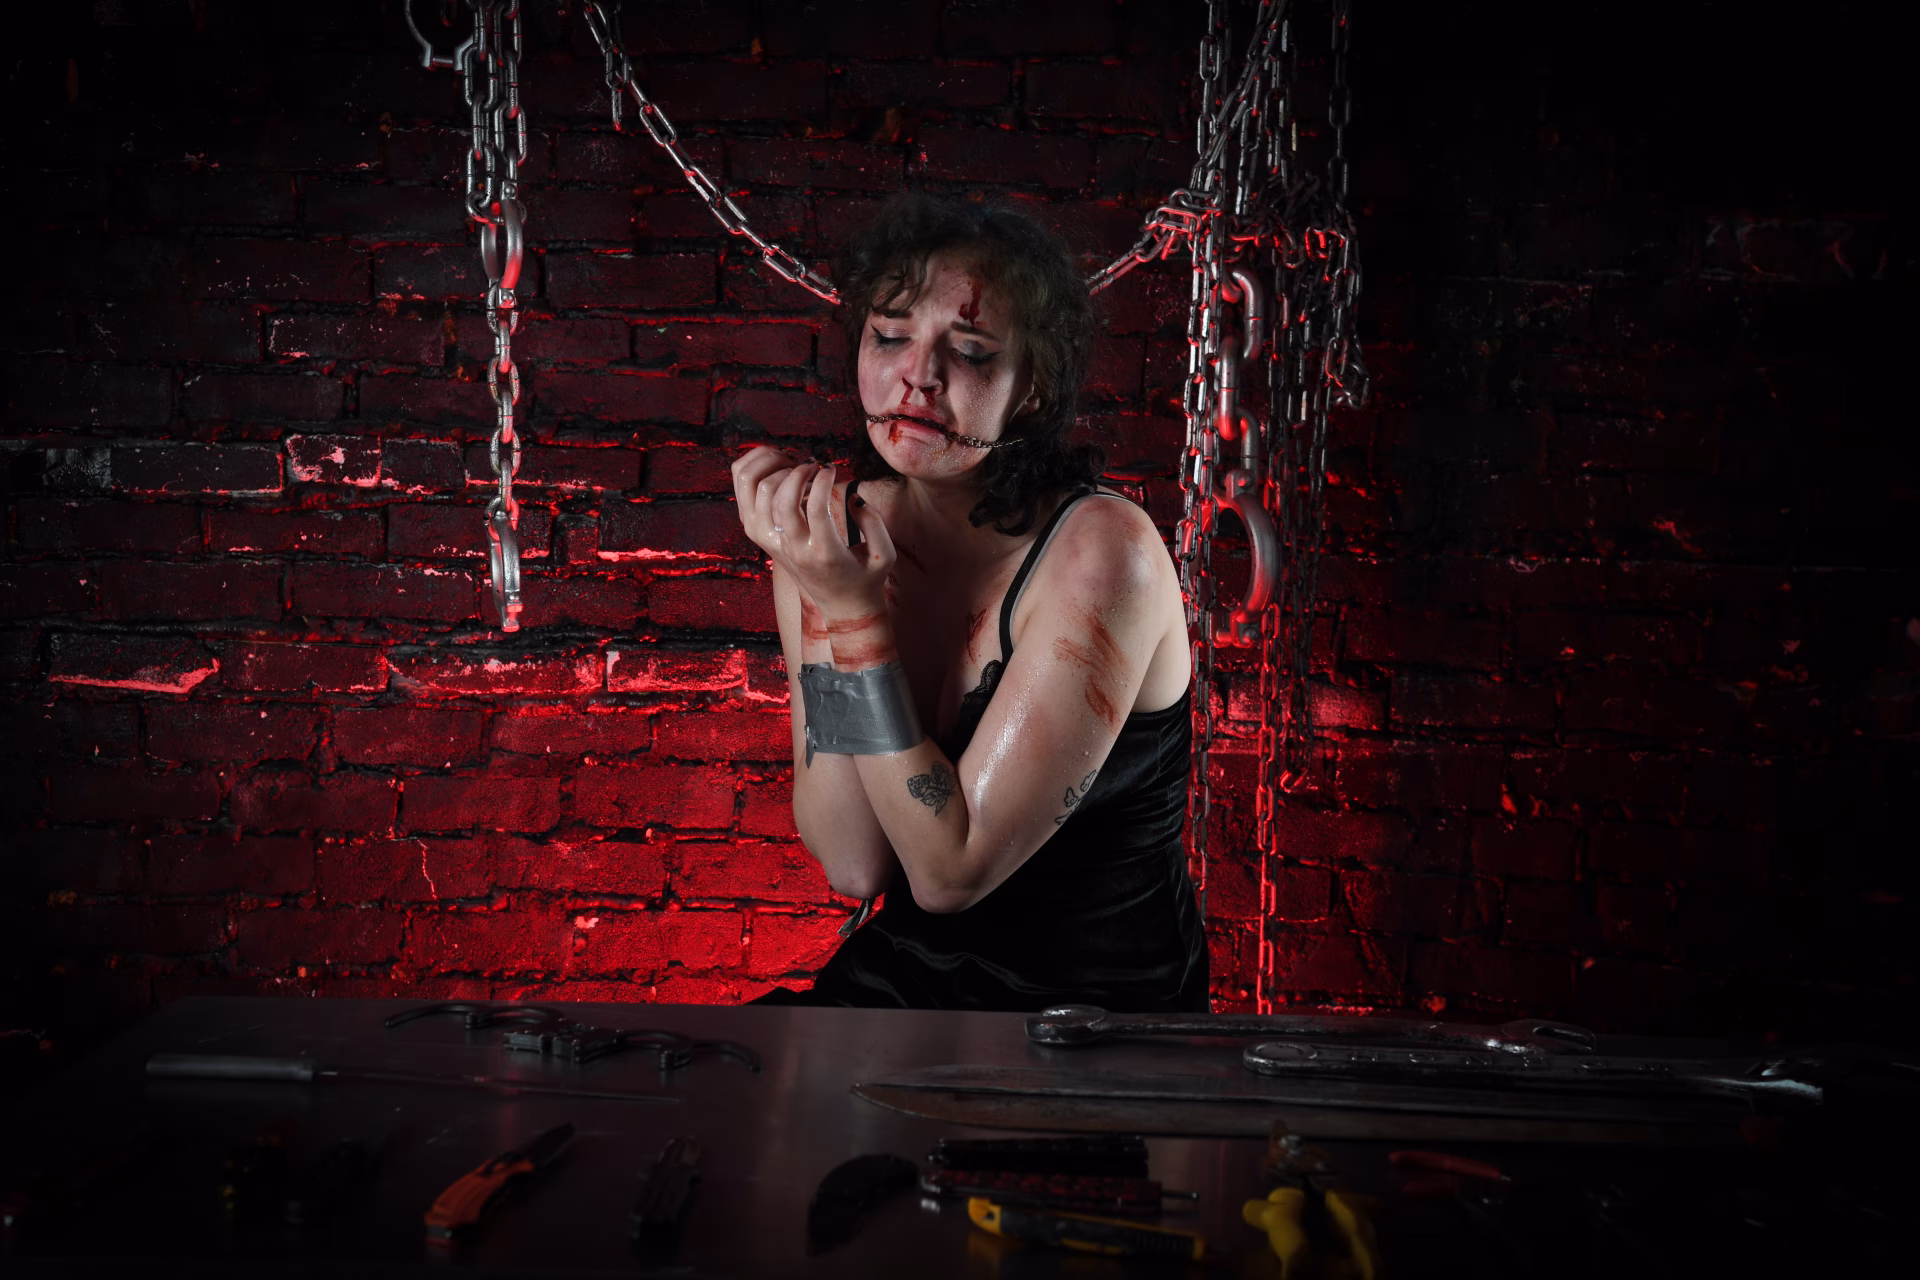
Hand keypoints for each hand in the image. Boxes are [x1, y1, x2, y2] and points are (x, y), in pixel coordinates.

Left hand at [730, 447, 895, 618]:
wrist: (840, 605)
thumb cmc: (865, 578)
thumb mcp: (885, 555)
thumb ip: (874, 523)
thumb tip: (853, 496)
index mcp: (825, 553)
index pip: (817, 508)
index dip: (824, 480)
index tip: (832, 468)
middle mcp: (794, 548)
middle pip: (782, 500)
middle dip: (798, 472)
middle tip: (813, 465)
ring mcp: (773, 544)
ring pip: (758, 495)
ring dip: (775, 471)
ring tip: (795, 467)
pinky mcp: (763, 538)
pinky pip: (745, 500)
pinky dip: (755, 477)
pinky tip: (777, 471)